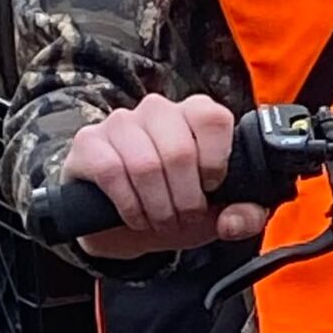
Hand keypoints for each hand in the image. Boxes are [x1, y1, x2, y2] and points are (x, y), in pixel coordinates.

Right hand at [61, 92, 270, 259]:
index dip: (215, 162)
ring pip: (146, 165)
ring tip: (162, 221)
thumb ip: (243, 215)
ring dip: (158, 207)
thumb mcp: (217, 214)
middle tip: (185, 217)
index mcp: (195, 114)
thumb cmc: (176, 205)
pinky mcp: (88, 143)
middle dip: (186, 199)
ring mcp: (120, 123)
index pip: (213, 118)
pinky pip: (112, 171)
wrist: (124, 222)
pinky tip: (136, 217)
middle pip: (179, 151)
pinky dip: (129, 205)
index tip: (212, 188)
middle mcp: (157, 110)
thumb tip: (237, 220)